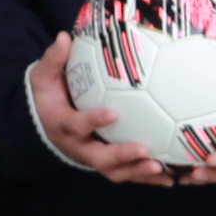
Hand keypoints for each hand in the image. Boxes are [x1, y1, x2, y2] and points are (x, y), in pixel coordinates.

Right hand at [27, 34, 172, 185]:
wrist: (44, 124)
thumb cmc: (48, 96)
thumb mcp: (43, 77)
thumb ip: (54, 59)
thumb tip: (65, 36)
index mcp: (63, 125)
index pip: (76, 125)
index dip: (93, 121)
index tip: (113, 112)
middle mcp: (78, 147)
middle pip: (99, 158)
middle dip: (122, 156)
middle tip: (144, 149)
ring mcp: (93, 159)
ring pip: (115, 171)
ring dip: (138, 171)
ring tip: (162, 167)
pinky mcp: (107, 165)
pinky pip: (128, 174)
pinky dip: (147, 178)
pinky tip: (172, 177)